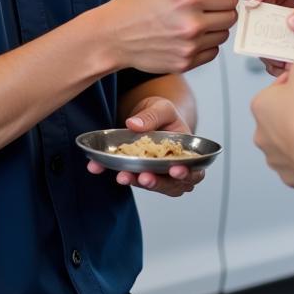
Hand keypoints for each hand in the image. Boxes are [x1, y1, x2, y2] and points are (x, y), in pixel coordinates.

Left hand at [86, 95, 205, 196]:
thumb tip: (133, 125)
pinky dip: (116, 173)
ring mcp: (156, 173)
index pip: (194, 171)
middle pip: (172, 185)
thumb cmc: (164, 114)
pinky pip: (130, 176)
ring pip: (152, 185)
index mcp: (187, 154)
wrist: (150, 116)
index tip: (174, 170)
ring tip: (123, 176)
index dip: (186, 175)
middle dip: (158, 183)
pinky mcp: (139, 172)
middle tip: (144, 177)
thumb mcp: (162, 108)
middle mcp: (173, 168)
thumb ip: (152, 116)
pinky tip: (99, 167)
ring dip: (137, 183)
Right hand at [101, 0, 237, 73]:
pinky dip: (205, 45)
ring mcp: (189, 47)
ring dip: (214, 28)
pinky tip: (188, 37)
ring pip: (223, 36)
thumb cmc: (135, 4)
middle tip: (204, 8)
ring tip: (193, 22)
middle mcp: (191, 24)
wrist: (112, 35)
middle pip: (231, 18)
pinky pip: (212, 53)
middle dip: (221, 11)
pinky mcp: (184, 63)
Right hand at [240, 0, 293, 73]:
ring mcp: (276, 5)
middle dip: (253, 9)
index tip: (256, 3)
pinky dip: (265, 45)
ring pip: (252, 14)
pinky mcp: (273, 24)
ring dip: (259, 31)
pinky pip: (258, 33)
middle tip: (257, 24)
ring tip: (275, 48)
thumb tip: (292, 21)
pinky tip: (281, 55)